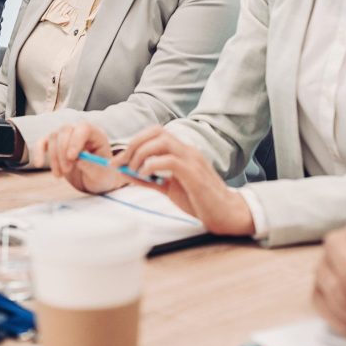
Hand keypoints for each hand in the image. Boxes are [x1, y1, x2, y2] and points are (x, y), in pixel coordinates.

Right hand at [41, 121, 128, 194]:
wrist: (94, 180)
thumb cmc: (101, 176)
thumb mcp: (100, 175)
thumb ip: (91, 166)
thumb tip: (78, 159)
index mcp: (96, 134)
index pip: (84, 128)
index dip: (76, 140)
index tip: (72, 158)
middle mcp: (80, 131)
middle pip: (66, 130)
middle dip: (63, 152)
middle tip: (66, 171)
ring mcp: (66, 136)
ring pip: (53, 137)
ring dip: (54, 158)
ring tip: (60, 175)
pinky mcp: (54, 144)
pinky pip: (42, 142)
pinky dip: (38, 152)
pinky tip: (38, 164)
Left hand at [119, 127, 254, 235]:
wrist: (226, 213)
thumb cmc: (200, 201)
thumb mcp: (169, 188)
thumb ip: (150, 180)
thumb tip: (127, 173)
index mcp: (183, 151)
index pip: (156, 133)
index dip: (135, 142)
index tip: (119, 160)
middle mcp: (188, 150)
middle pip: (157, 132)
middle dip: (134, 144)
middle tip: (121, 162)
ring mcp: (192, 160)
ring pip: (163, 141)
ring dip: (142, 153)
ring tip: (134, 170)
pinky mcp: (194, 174)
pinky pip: (170, 161)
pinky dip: (152, 165)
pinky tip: (146, 175)